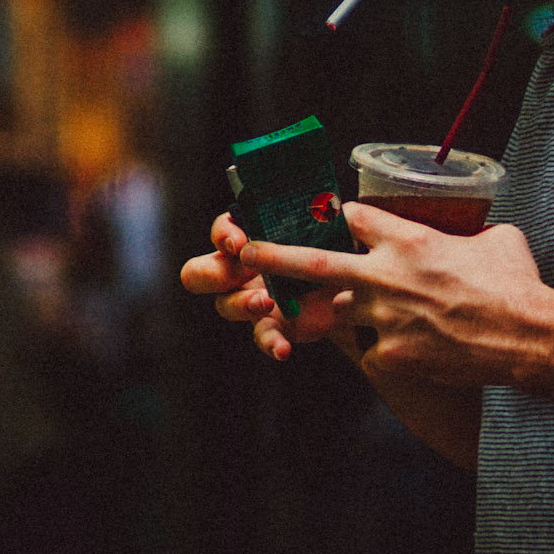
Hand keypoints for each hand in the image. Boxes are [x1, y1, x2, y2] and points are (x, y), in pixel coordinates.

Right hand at [180, 212, 354, 361]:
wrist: (354, 281)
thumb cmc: (334, 244)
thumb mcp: (326, 225)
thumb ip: (317, 213)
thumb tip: (325, 204)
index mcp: (251, 237)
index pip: (221, 231)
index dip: (224, 235)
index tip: (239, 241)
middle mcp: (241, 268)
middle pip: (199, 273)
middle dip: (215, 273)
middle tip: (245, 269)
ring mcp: (253, 298)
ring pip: (225, 305)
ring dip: (242, 303)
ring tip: (266, 301)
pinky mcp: (274, 325)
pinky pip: (261, 336)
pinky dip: (270, 343)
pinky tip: (283, 348)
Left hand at [233, 200, 553, 397]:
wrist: (529, 336)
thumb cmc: (517, 282)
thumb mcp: (495, 238)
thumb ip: (469, 233)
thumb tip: (476, 231)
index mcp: (407, 238)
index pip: (354, 218)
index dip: (345, 220)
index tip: (340, 222)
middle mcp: (385, 275)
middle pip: (314, 263)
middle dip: (274, 257)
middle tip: (246, 253)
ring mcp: (385, 318)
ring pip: (332, 314)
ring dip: (311, 314)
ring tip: (279, 314)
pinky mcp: (392, 355)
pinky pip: (372, 351)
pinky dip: (380, 350)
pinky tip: (399, 351)